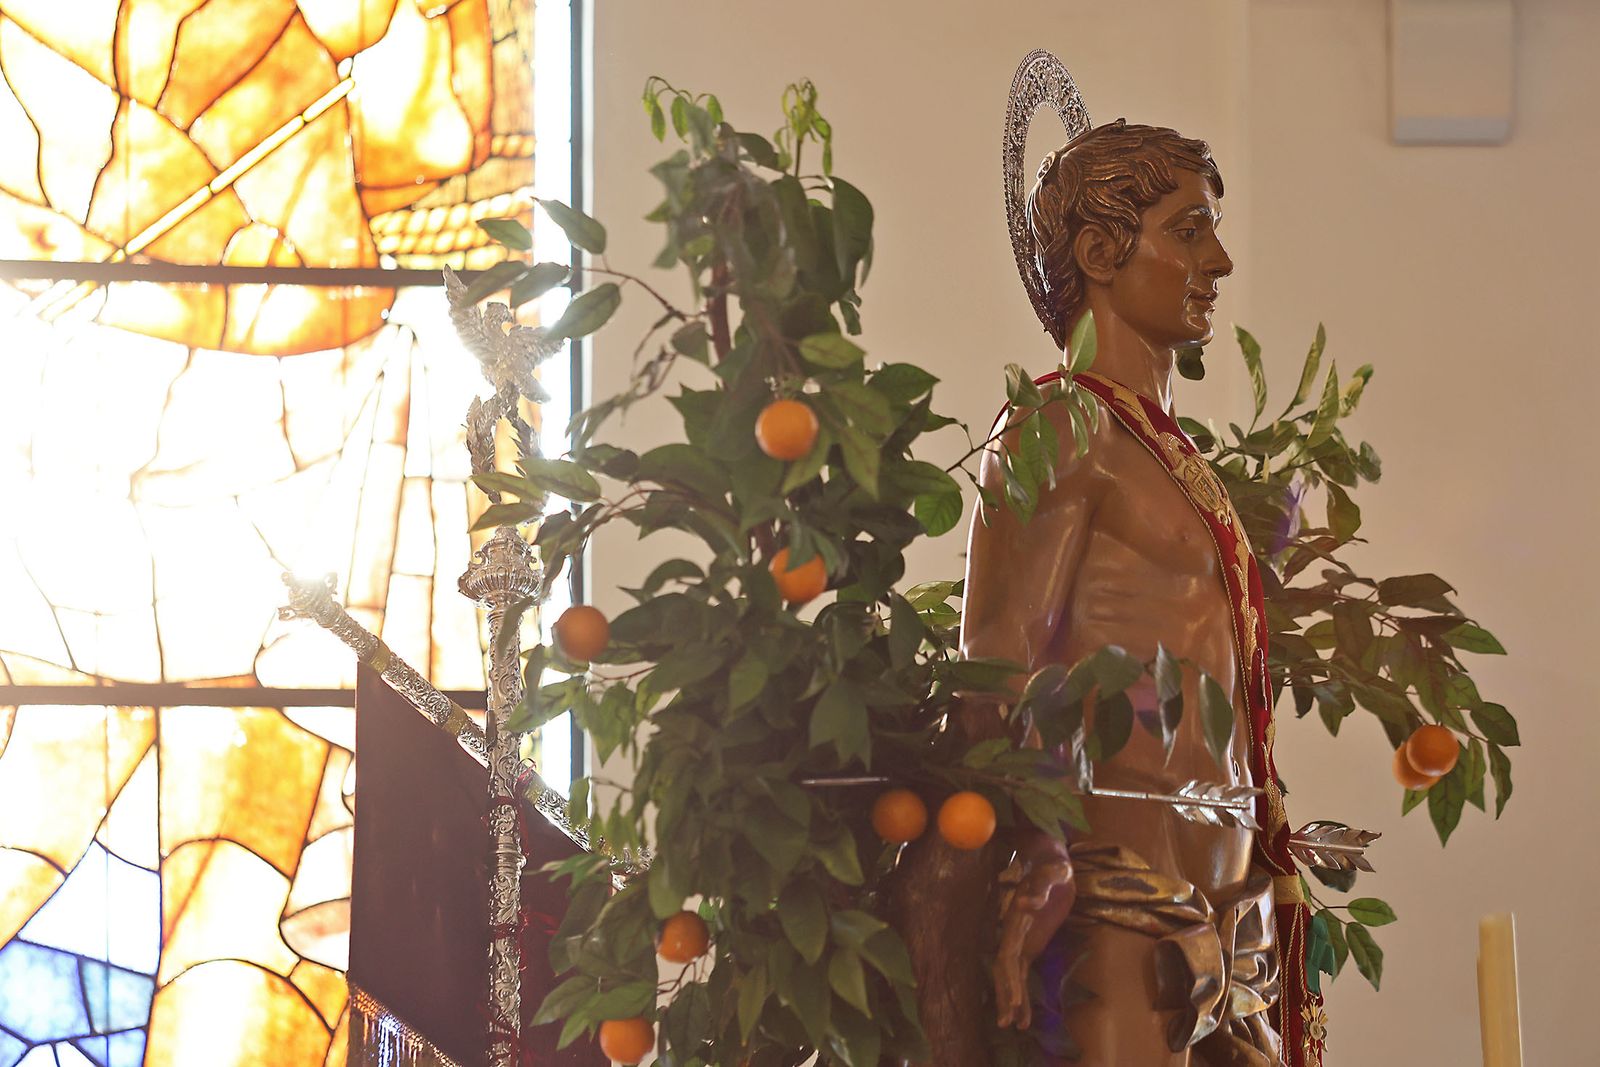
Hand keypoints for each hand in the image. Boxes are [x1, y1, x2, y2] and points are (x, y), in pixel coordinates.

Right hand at [992, 856, 1074, 1029]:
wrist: (1046, 859)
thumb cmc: (1052, 863)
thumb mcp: (1053, 870)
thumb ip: (1041, 886)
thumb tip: (1025, 903)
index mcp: (1017, 918)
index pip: (1008, 951)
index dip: (1008, 976)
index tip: (1013, 998)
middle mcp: (1014, 931)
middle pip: (1004, 969)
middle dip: (1006, 995)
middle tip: (1008, 1022)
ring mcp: (1020, 939)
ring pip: (1010, 975)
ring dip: (1010, 999)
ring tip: (1013, 1026)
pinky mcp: (1030, 943)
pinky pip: (1022, 972)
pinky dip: (1021, 992)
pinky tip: (1024, 1015)